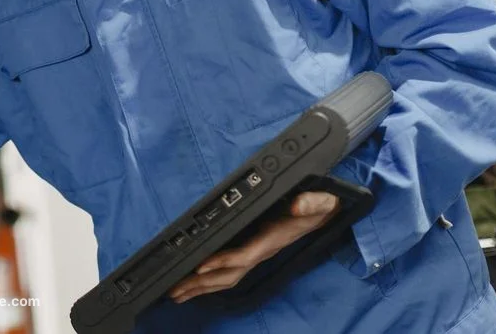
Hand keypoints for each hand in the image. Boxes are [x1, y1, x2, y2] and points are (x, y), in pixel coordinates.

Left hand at [167, 191, 340, 303]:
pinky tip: (195, 285)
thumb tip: (299, 204)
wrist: (321, 215)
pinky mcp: (252, 253)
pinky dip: (211, 280)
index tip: (200, 266)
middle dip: (201, 284)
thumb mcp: (318, 201)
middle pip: (229, 275)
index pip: (244, 256)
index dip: (222, 262)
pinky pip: (230, 272)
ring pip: (227, 278)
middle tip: (174, 290)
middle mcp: (261, 253)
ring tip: (177, 294)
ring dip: (201, 287)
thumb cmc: (316, 207)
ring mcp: (256, 255)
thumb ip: (310, 202)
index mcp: (270, 240)